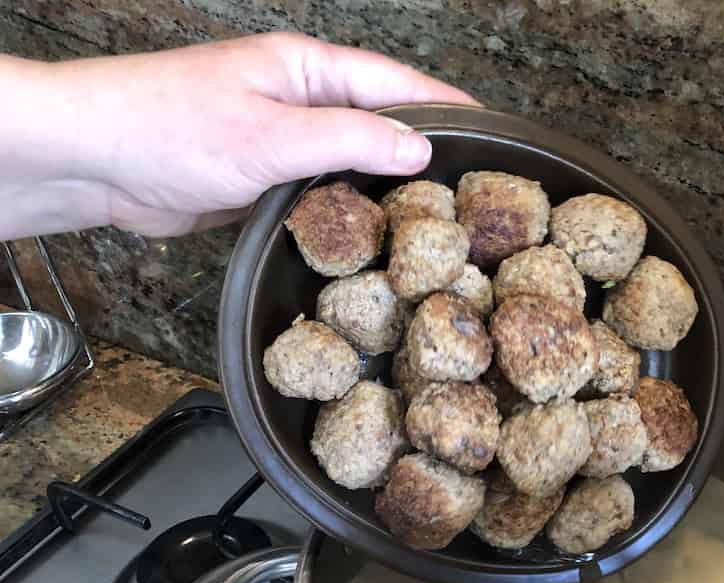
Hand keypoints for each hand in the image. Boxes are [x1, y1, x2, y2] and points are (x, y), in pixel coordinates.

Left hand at [0, 33, 475, 239]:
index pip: (397, 82)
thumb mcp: (274, 134)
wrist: (94, 161)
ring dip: (384, 188)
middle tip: (470, 194)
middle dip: (423, 153)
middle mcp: (301, 98)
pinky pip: (322, 192)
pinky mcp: (265, 177)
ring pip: (352, 162)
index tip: (492, 134)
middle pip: (380, 122)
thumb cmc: (170, 129)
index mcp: (309, 68)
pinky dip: (347, 211)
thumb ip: (351, 139)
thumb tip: (419, 146)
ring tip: (435, 223)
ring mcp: (283, 138)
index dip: (446, 108)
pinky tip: (373, 237)